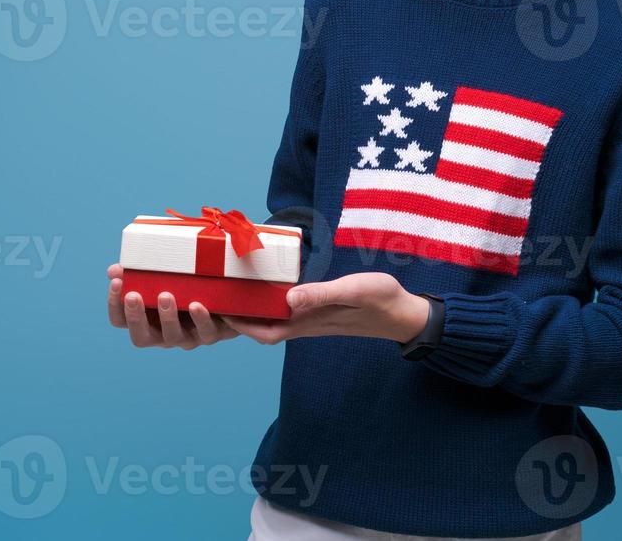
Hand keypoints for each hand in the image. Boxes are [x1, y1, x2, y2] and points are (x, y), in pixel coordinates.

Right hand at [107, 263, 241, 349]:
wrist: (224, 299)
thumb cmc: (184, 286)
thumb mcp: (162, 278)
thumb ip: (140, 274)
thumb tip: (114, 269)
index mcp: (146, 321)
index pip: (120, 320)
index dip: (114, 304)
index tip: (116, 282)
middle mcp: (162, 334)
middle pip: (141, 337)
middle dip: (135, 317)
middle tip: (133, 295)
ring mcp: (186, 337)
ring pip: (172, 337)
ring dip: (167, 317)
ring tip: (165, 295)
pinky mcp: (210, 334)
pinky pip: (205, 332)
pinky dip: (200, 319)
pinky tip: (196, 304)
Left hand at [223, 272, 431, 345]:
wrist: (403, 314)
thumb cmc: (381, 300)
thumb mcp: (352, 290)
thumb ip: (321, 293)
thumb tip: (288, 298)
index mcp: (310, 321)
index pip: (265, 332)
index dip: (240, 326)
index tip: (218, 311)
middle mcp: (307, 324)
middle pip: (264, 329)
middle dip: (239, 320)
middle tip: (218, 299)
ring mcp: (314, 320)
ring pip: (275, 322)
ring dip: (254, 312)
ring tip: (235, 292)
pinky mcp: (322, 313)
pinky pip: (289, 313)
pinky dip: (273, 304)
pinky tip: (270, 289)